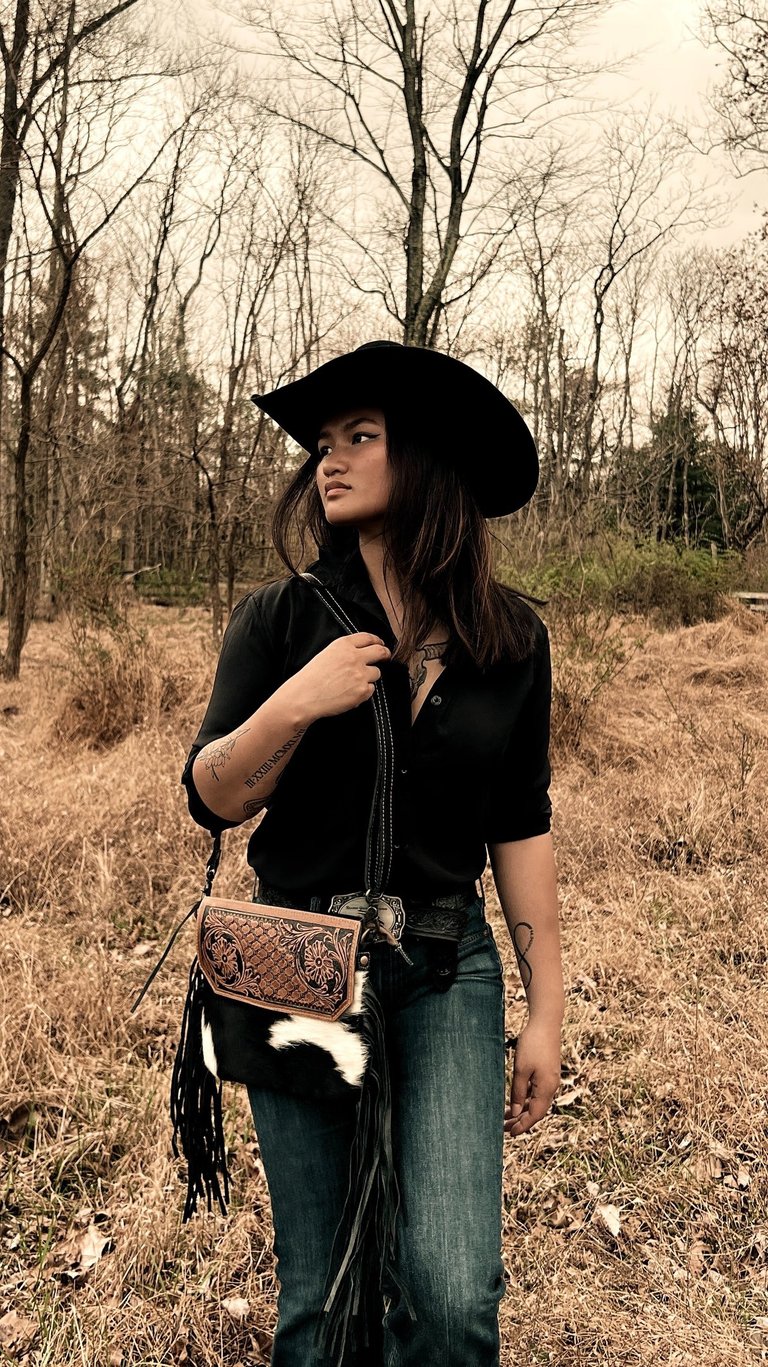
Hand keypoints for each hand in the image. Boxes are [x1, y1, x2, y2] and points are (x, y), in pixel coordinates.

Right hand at [290, 633, 390, 719]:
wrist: (304, 697)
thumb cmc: (311, 678)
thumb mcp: (327, 654)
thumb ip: (345, 651)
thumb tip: (362, 653)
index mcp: (343, 645)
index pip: (368, 637)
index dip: (377, 640)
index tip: (380, 644)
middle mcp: (354, 657)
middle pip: (380, 651)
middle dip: (385, 654)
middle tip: (386, 657)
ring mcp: (360, 674)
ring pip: (376, 673)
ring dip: (369, 677)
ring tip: (352, 683)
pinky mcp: (363, 690)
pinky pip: (371, 689)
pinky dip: (363, 692)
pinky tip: (349, 693)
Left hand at [504, 1018, 560, 1136]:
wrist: (546, 1023)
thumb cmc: (533, 1044)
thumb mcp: (521, 1070)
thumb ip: (517, 1092)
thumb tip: (514, 1112)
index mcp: (546, 1089)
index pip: (535, 1115)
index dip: (523, 1125)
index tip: (510, 1134)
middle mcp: (551, 1087)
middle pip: (536, 1111)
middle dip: (521, 1121)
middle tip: (504, 1129)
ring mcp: (550, 1080)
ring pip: (536, 1102)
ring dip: (522, 1110)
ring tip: (505, 1117)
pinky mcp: (547, 1073)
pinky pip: (536, 1092)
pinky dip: (525, 1099)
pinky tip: (515, 1100)